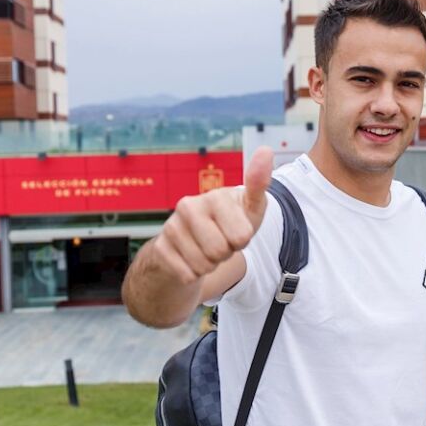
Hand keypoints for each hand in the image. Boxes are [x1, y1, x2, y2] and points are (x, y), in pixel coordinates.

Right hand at [150, 146, 273, 285]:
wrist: (192, 243)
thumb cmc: (229, 223)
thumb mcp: (249, 208)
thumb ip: (259, 184)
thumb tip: (266, 149)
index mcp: (215, 196)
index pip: (241, 237)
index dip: (242, 241)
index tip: (236, 230)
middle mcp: (189, 206)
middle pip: (221, 252)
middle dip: (225, 254)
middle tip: (220, 242)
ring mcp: (171, 226)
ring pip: (203, 265)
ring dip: (209, 264)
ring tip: (206, 249)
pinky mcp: (160, 248)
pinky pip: (187, 275)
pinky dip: (193, 274)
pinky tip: (190, 259)